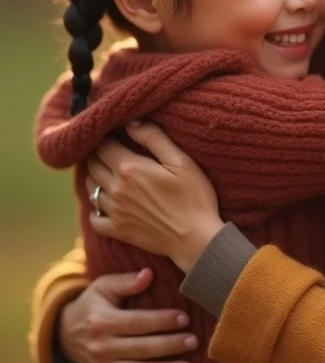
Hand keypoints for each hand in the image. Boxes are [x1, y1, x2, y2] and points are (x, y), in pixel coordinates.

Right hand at [58, 268, 198, 362]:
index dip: (162, 321)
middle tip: (194, 342)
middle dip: (170, 346)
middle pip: (141, 348)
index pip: (138, 322)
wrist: (63, 335)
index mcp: (102, 322)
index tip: (185, 318)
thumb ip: (126, 281)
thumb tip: (149, 274)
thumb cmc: (93, 305)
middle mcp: (100, 348)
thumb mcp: (103, 287)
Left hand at [86, 122, 223, 273]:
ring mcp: (114, 212)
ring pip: (90, 188)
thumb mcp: (181, 161)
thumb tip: (130, 123)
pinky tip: (106, 204)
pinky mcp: (118, 230)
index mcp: (129, 168)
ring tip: (107, 172)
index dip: (107, 137)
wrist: (196, 239)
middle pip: (92, 164)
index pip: (103, 145)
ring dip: (95, 177)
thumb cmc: (194, 197)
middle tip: (110, 150)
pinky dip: (95, 209)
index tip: (116, 134)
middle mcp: (116, 189)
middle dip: (97, 154)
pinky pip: (94, 218)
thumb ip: (154, 138)